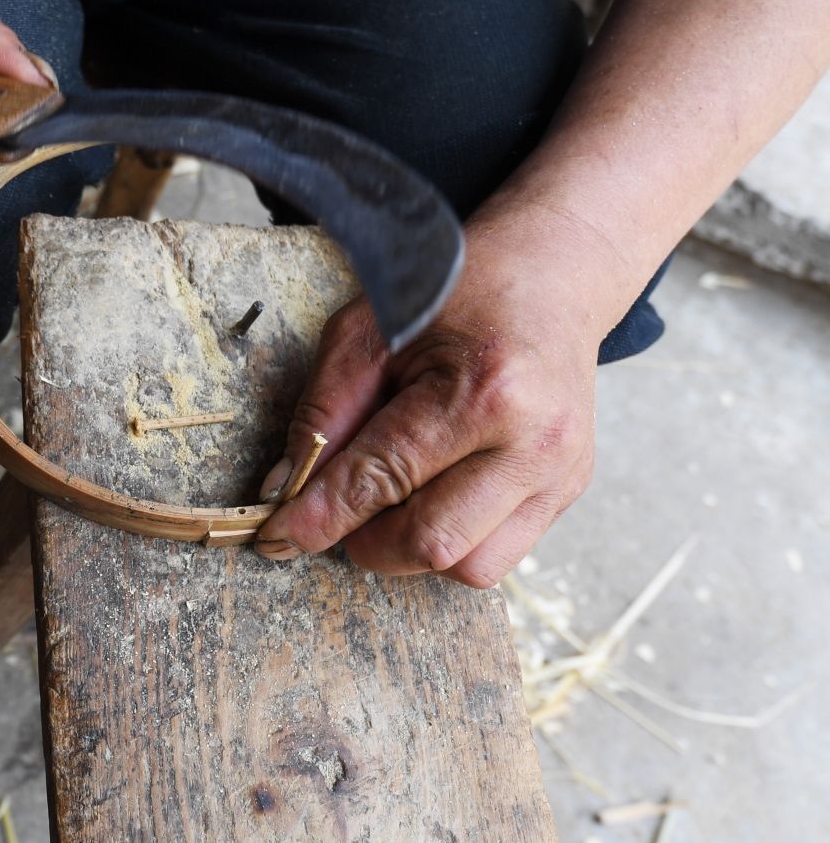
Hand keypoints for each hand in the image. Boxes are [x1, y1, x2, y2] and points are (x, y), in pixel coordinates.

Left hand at [253, 221, 610, 587]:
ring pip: (467, 567)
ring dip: (410, 549)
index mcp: (485, 390)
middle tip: (336, 509)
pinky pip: (497, 557)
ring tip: (391, 495)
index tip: (275, 537)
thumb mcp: (367, 332)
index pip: (383, 478)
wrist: (551, 275)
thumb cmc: (454, 295)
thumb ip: (323, 413)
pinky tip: (432, 495)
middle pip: (430, 543)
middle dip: (363, 542)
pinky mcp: (567, 492)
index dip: (319, 517)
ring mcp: (560, 474)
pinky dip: (450, 543)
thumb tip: (284, 490)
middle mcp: (534, 443)